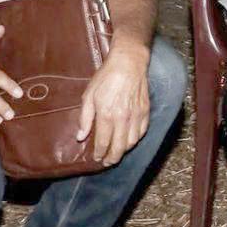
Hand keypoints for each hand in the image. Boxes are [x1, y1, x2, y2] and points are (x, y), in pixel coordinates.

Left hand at [75, 45, 150, 165]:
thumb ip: (85, 118)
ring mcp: (136, 116)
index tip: (96, 158)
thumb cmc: (106, 77)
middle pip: (119, 147)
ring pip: (132, 142)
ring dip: (124, 150)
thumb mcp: (89, 95)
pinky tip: (130, 140)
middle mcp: (123, 119)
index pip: (103, 143)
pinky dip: (136, 139)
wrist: (129, 63)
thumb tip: (80, 137)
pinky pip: (142, 132)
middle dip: (112, 158)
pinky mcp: (145, 111)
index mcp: (107, 115)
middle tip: (107, 162)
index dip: (99, 154)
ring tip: (117, 152)